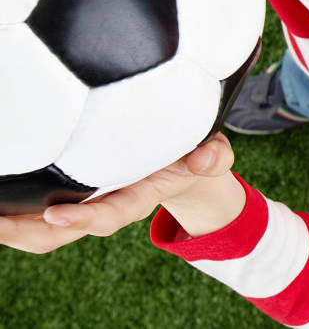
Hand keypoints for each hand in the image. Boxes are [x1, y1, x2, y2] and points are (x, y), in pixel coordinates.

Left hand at [0, 134, 233, 254]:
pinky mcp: (78, 193)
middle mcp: (108, 205)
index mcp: (139, 196)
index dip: (86, 218)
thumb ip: (213, 155)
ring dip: (14, 228)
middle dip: (29, 233)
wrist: (189, 167)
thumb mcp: (213, 152)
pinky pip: (41, 211)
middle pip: (64, 233)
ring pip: (45, 230)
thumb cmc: (196, 154)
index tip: (56, 215)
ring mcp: (90, 203)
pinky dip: (17, 211)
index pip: (111, 213)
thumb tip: (206, 159)